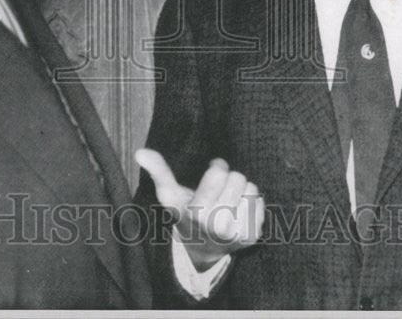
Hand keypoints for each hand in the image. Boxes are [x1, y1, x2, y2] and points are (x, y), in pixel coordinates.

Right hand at [135, 148, 264, 270]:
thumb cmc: (186, 212)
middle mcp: (218, 225)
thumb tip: (139, 152)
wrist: (202, 248)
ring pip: (252, 188)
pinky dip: (251, 204)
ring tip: (228, 202)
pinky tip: (238, 213)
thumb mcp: (170, 194)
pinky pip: (261, 202)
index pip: (220, 171)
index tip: (210, 177)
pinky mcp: (253, 237)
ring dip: (241, 191)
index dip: (216, 168)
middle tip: (218, 192)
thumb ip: (158, 171)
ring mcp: (237, 233)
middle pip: (238, 177)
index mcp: (198, 212)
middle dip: (229, 179)